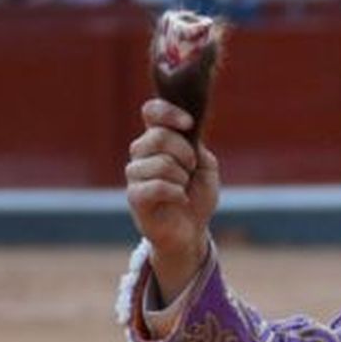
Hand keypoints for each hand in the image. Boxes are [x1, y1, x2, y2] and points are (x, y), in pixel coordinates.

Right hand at [125, 98, 219, 300]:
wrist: (192, 229)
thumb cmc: (196, 195)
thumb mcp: (205, 165)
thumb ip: (195, 146)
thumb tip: (183, 136)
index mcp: (158, 140)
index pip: (152, 112)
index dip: (167, 112)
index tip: (189, 124)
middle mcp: (141, 154)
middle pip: (158, 137)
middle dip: (185, 153)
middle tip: (191, 169)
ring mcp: (135, 175)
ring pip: (160, 163)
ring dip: (181, 177)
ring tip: (183, 187)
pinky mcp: (135, 197)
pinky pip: (155, 186)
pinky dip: (176, 193)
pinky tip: (180, 199)